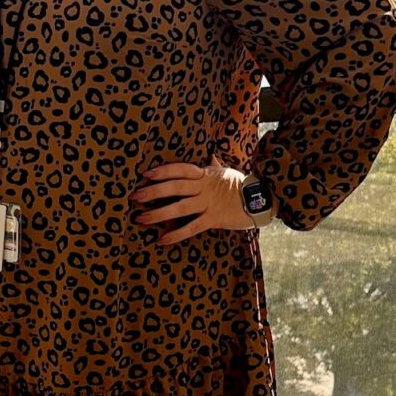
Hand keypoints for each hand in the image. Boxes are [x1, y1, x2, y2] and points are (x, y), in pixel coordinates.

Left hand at [129, 155, 271, 245]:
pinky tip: (162, 240)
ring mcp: (208, 203)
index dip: (163, 171)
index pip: (180, 169)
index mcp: (204, 174)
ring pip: (179, 208)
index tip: (146, 174)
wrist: (261, 199)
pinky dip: (176, 234)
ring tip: (140, 219)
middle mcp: (203, 187)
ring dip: (158, 214)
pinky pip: (192, 227)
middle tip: (134, 197)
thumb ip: (213, 165)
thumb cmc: (240, 185)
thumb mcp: (225, 172)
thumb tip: (210, 154)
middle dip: (153, 192)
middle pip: (174, 188)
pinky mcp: (214, 219)